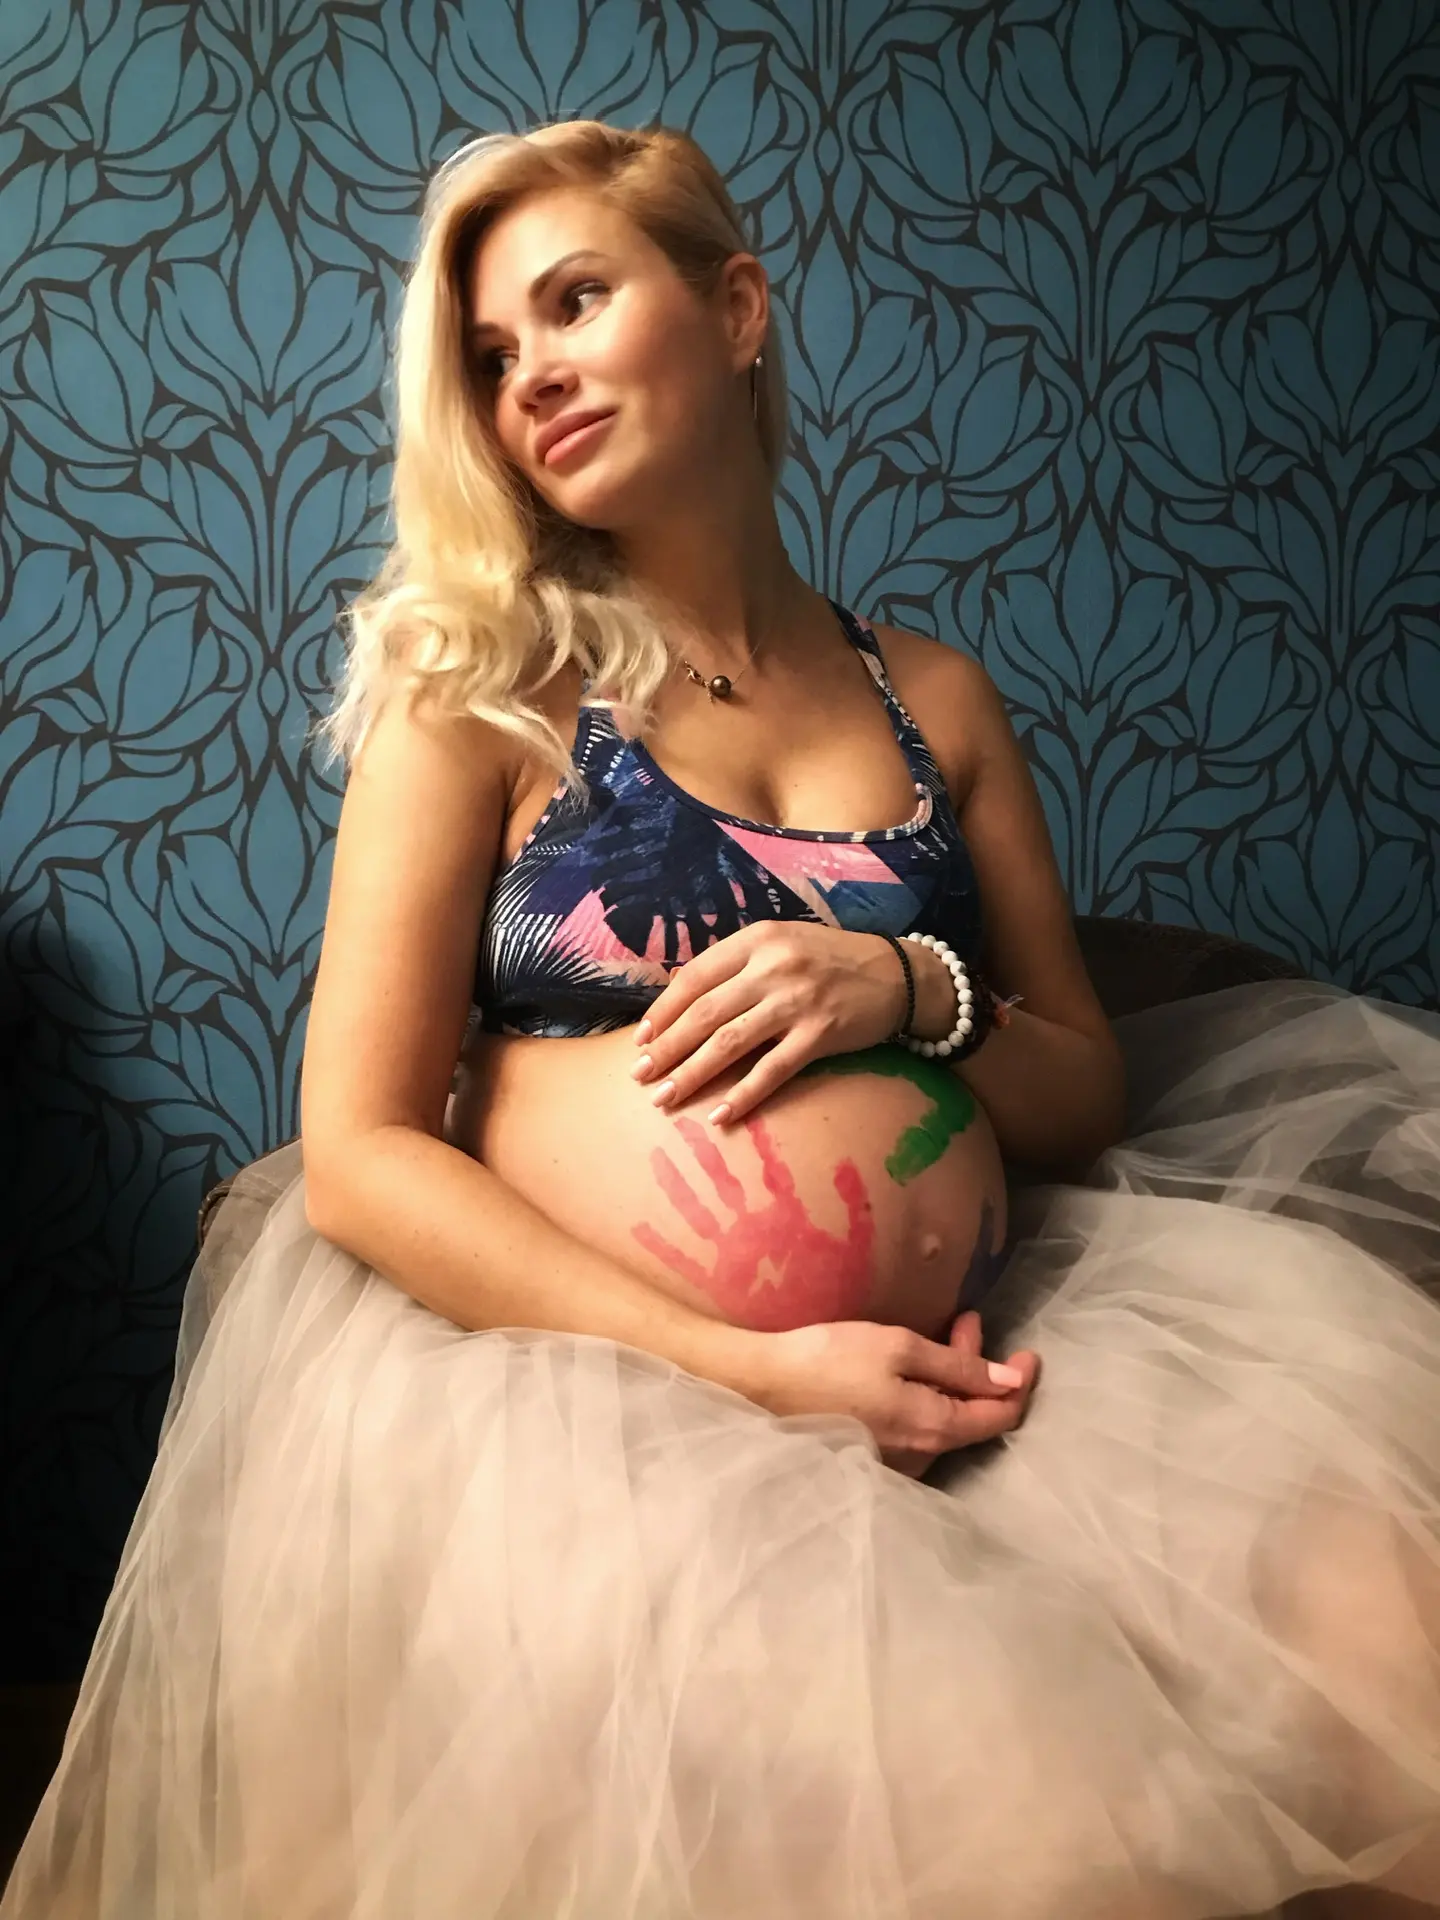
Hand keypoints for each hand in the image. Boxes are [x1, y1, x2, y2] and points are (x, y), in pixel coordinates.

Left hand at [631, 922, 905, 1124]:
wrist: (898, 973)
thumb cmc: (832, 960)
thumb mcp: (782, 945)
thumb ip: (738, 966)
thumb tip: (683, 1000)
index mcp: (757, 940)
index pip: (695, 977)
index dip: (663, 1011)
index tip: (642, 1040)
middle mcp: (773, 966)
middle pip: (705, 1013)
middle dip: (667, 1049)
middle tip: (639, 1076)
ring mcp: (797, 1000)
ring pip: (729, 1042)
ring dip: (692, 1074)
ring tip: (665, 1098)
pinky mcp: (821, 1034)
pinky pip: (773, 1070)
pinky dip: (744, 1095)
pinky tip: (720, 1115)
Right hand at [750, 1311, 1040, 1477]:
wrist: (763, 1386)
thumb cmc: (831, 1360)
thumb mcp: (899, 1348)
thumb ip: (958, 1367)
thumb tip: (1010, 1381)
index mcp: (934, 1429)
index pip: (1000, 1416)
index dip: (1020, 1384)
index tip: (1028, 1353)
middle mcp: (922, 1456)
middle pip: (972, 1417)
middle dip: (980, 1368)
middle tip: (969, 1321)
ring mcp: (897, 1461)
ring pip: (945, 1419)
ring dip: (953, 1377)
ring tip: (947, 1332)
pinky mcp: (875, 1456)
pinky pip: (919, 1426)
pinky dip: (929, 1394)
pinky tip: (918, 1367)